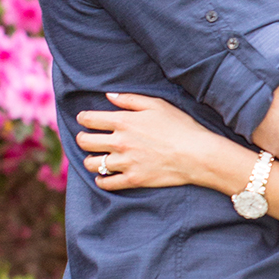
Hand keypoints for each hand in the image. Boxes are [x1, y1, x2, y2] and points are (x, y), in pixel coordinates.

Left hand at [75, 92, 243, 192]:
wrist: (197, 154)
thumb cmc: (180, 126)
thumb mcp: (157, 105)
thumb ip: (129, 99)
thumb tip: (108, 96)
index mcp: (123, 121)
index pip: (89, 119)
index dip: (83, 118)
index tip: (85, 120)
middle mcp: (119, 142)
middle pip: (84, 141)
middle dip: (82, 138)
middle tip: (86, 139)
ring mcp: (125, 163)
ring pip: (91, 163)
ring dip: (89, 160)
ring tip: (96, 158)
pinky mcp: (133, 180)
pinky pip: (107, 183)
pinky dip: (101, 180)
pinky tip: (104, 176)